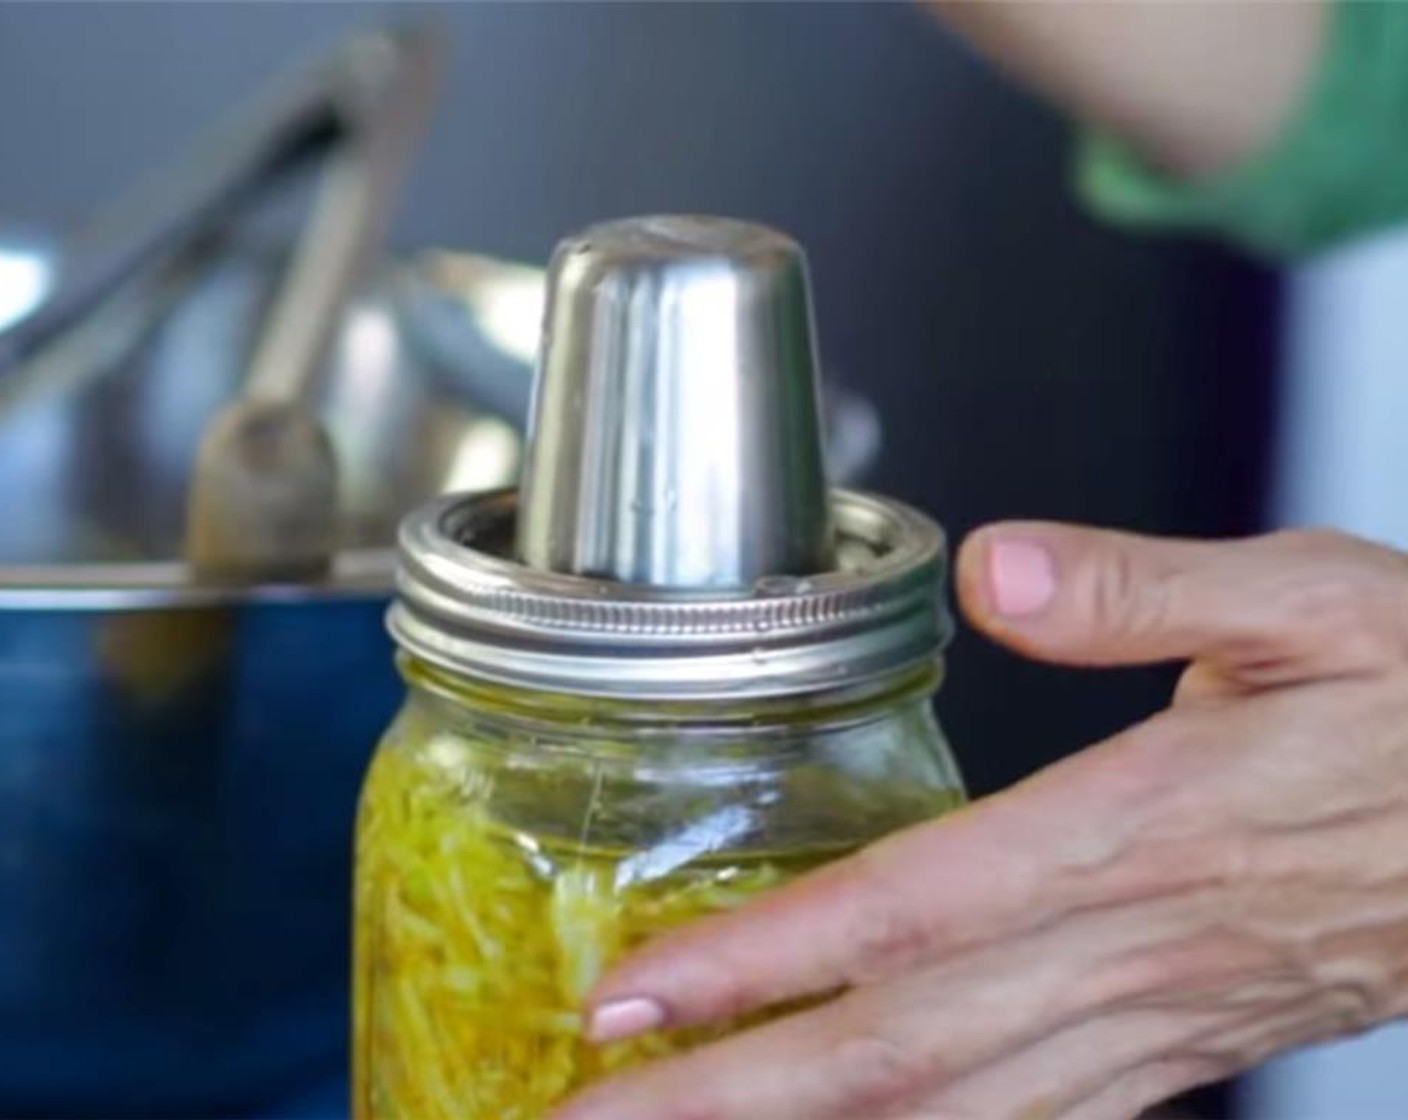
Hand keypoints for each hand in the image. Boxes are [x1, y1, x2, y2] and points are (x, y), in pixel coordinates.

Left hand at [551, 524, 1407, 1119]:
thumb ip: (1139, 587)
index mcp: (1140, 828)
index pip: (910, 914)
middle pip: (894, 1049)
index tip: (635, 998)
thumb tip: (997, 570)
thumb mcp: (1306, 597)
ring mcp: (1152, 1018)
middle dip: (726, 1097)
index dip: (762, 963)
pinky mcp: (1177, 1045)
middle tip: (582, 1117)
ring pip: (948, 1114)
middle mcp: (1128, 946)